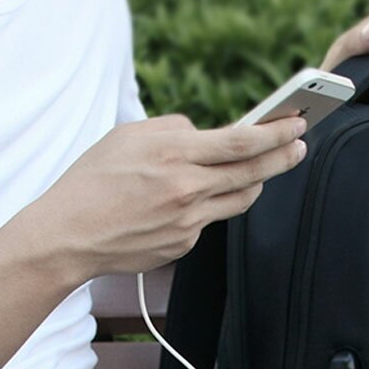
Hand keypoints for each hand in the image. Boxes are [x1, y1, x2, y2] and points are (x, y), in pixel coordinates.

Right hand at [34, 114, 307, 278]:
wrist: (68, 235)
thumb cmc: (92, 180)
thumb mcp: (128, 135)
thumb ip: (173, 129)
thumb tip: (204, 133)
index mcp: (173, 154)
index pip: (242, 142)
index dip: (276, 133)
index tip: (297, 123)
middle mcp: (186, 190)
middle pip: (252, 172)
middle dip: (283, 157)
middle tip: (300, 146)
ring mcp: (188, 222)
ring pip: (238, 199)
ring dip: (255, 182)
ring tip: (262, 170)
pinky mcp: (183, 245)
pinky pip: (208, 220)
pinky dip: (207, 206)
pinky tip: (188, 201)